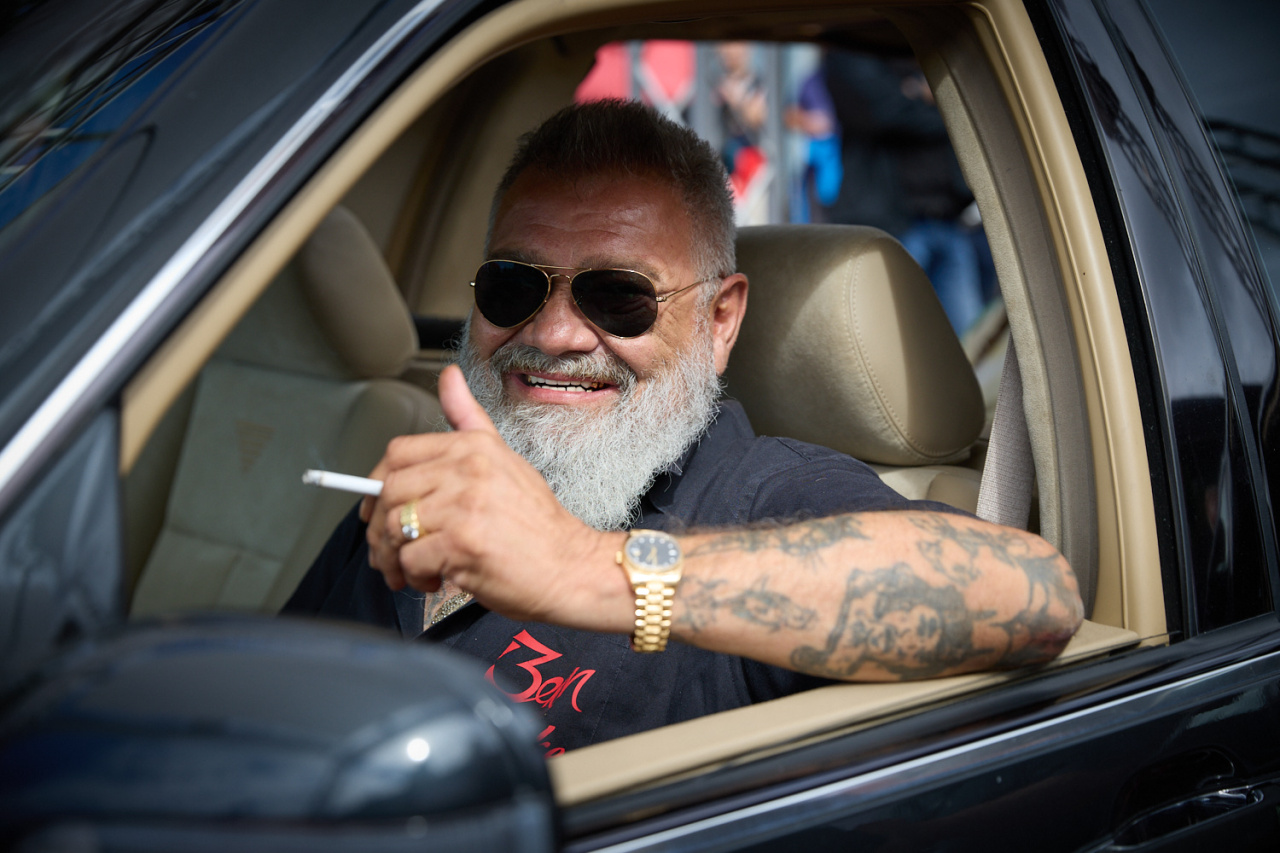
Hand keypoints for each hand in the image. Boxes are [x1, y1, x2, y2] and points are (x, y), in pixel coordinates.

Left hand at [359, 365, 630, 630]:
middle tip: (390, 549)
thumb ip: (468, 419)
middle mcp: (468, 470)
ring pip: (394, 528)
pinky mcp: (461, 544)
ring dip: (395, 557)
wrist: (571, 567)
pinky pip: (410, 559)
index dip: (377, 482)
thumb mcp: (505, 458)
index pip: (398, 452)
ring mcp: (464, 506)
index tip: (378, 506)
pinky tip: (436, 578)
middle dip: (380, 528)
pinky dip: (415, 577)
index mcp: (473, 447)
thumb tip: (448, 377)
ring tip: (414, 569)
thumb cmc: (538, 524)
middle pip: (389, 491)